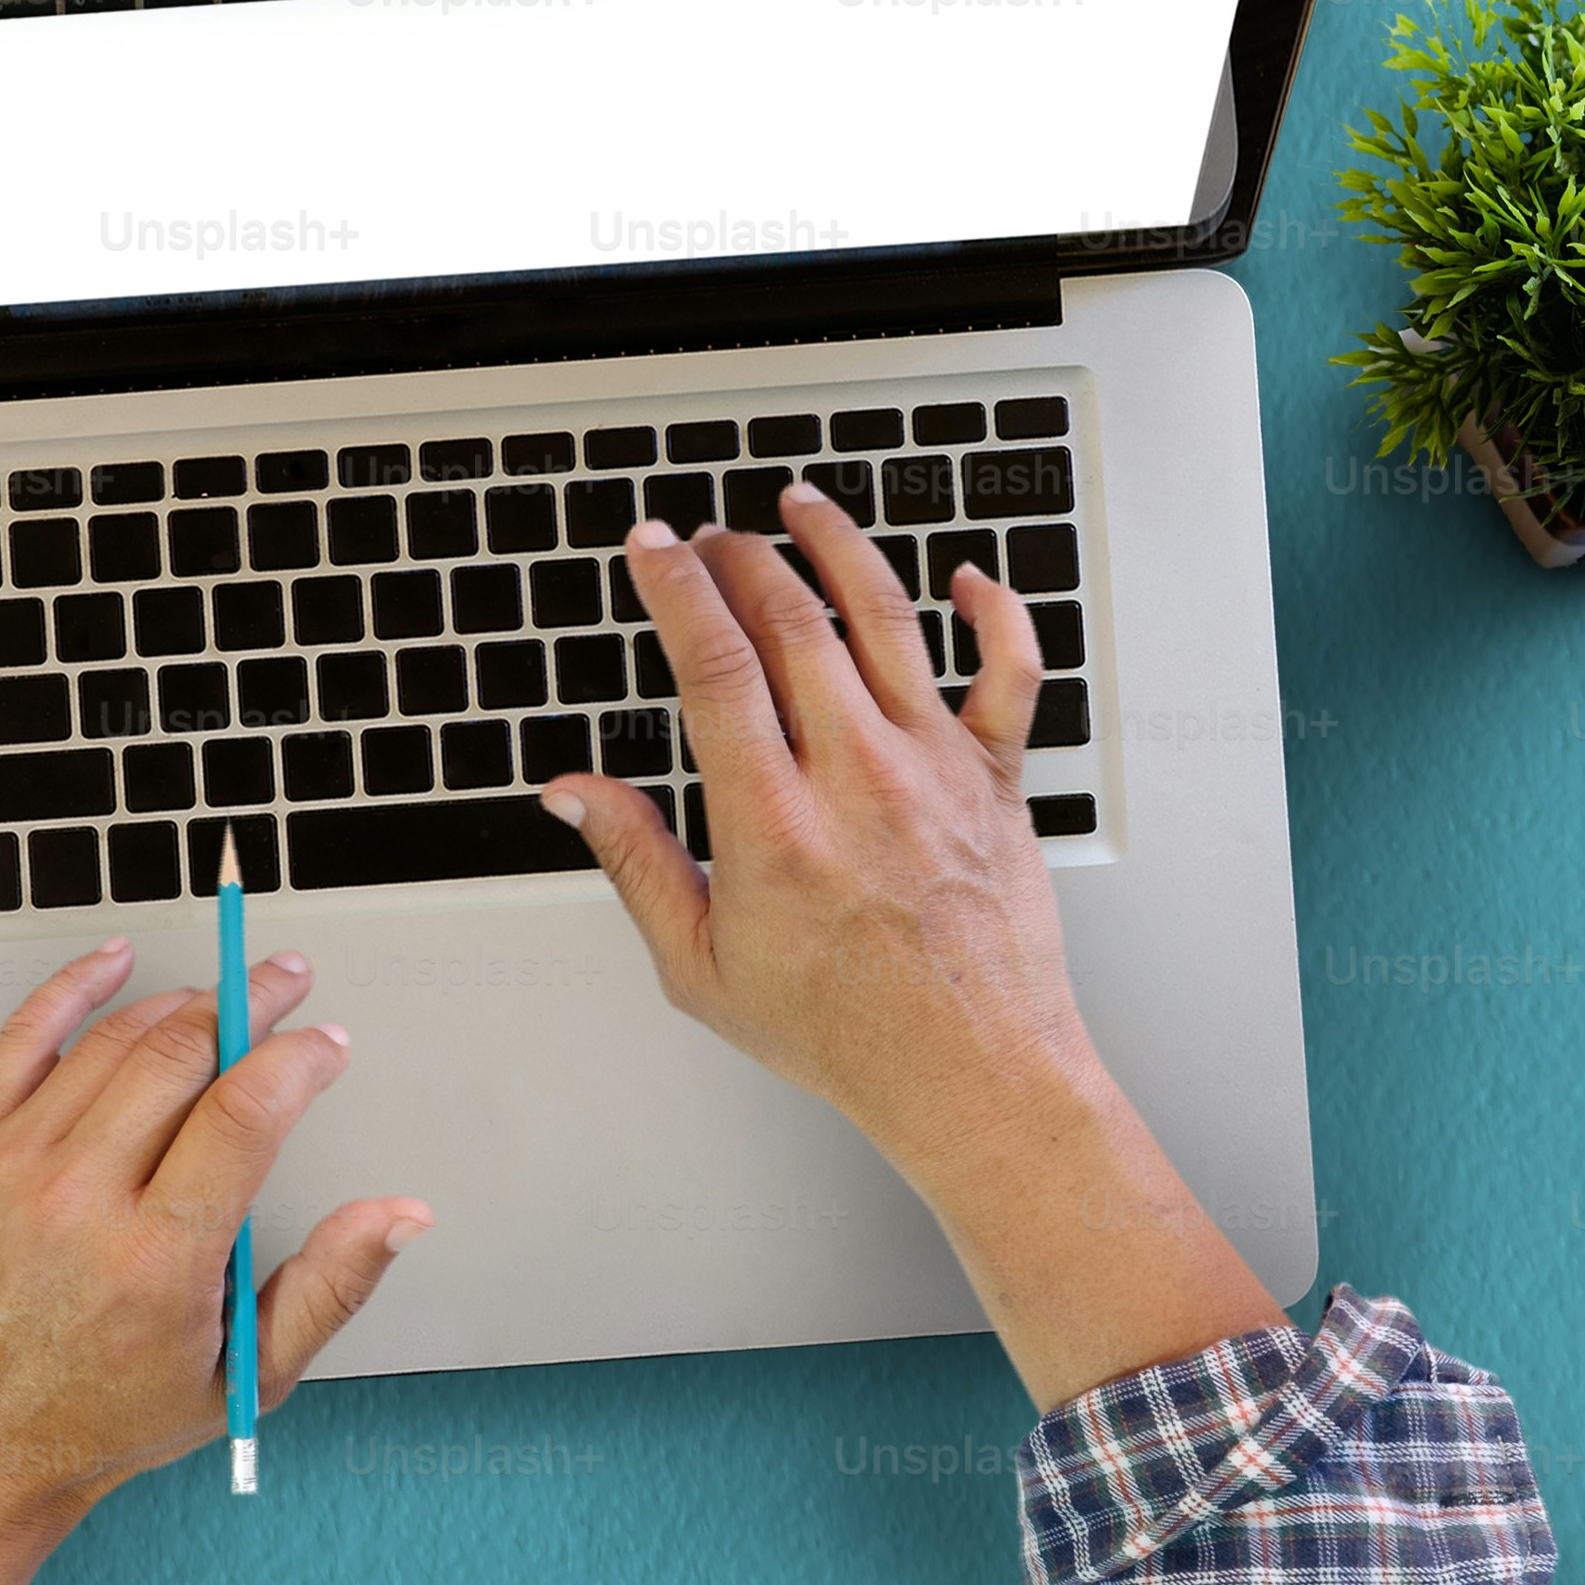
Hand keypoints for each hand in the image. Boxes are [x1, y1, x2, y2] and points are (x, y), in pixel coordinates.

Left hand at [0, 937, 425, 1584]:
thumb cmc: (110, 1417)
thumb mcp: (247, 1380)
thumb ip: (332, 1287)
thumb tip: (403, 1213)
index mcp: (158, 1260)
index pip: (245, 1113)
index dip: (300, 1059)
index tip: (328, 1043)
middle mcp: (81, 1200)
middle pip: (182, 1055)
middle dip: (251, 1005)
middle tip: (288, 985)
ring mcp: (16, 1165)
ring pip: (114, 1040)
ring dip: (181, 1001)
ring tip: (226, 997)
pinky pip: (25, 1038)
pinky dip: (75, 987)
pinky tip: (116, 962)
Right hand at [540, 483, 1278, 1407]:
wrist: (976, 1076)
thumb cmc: (846, 1034)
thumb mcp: (702, 968)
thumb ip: (636, 864)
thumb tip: (575, 794)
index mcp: (773, 821)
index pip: (713, 662)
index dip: (674, 586)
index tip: (653, 548)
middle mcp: (856, 776)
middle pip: (791, 620)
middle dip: (739, 559)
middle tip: (709, 538)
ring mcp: (934, 770)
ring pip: (887, 620)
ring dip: (837, 548)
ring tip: (800, 509)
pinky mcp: (995, 781)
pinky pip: (1009, 672)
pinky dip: (993, 612)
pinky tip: (965, 579)